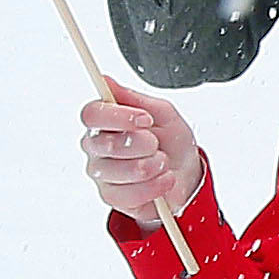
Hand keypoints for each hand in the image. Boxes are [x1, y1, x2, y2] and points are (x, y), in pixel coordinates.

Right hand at [78, 87, 203, 221]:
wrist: (186, 173)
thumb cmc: (171, 141)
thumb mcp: (163, 113)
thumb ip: (135, 98)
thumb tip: (106, 81)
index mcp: (105, 122)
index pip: (92, 114)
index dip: (118, 116)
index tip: (145, 119)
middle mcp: (97, 147)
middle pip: (104, 144)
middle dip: (141, 144)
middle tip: (156, 144)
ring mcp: (102, 173)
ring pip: (117, 170)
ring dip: (150, 166)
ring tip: (163, 162)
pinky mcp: (112, 197)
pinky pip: (128, 194)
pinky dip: (154, 186)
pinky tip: (164, 179)